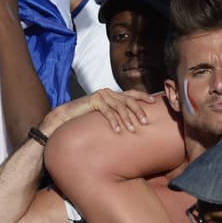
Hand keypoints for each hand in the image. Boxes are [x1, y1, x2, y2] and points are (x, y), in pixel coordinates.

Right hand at [41, 87, 156, 134]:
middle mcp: (109, 92)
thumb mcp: (105, 115)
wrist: (68, 115)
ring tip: (132, 129)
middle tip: (146, 121)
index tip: (154, 101)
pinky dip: (113, 121)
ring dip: (127, 118)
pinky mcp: (94, 100)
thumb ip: (116, 115)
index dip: (143, 96)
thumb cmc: (88, 118)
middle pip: (128, 100)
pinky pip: (107, 111)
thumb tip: (132, 124)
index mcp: (113, 94)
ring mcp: (102, 95)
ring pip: (119, 106)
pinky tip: (117, 130)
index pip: (132, 93)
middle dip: (138, 110)